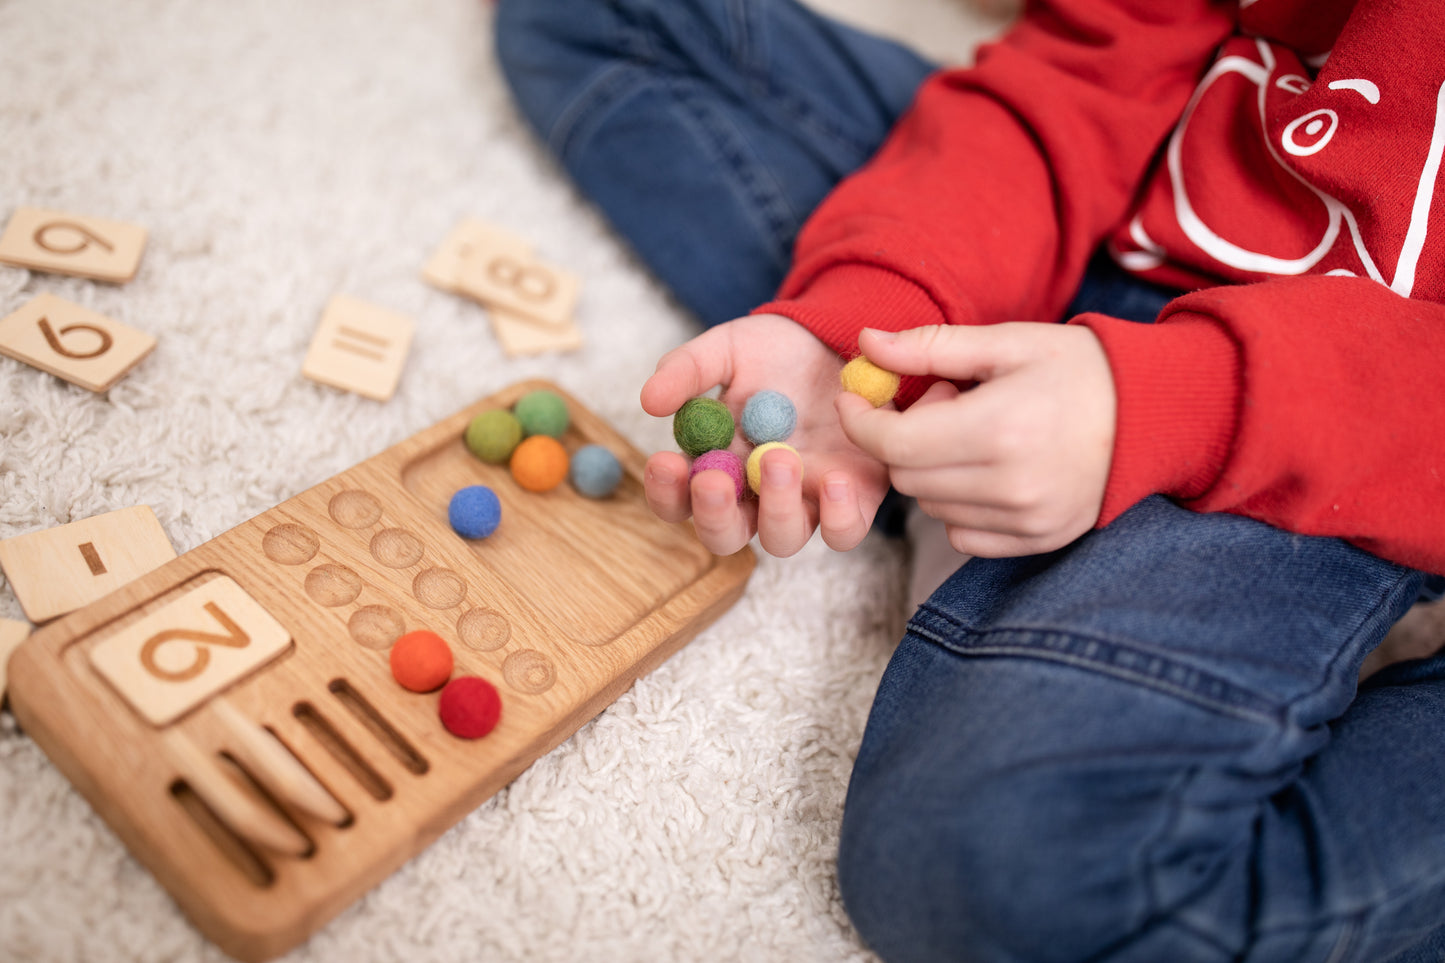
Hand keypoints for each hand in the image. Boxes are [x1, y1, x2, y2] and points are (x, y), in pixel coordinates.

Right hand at [641, 314, 889, 556]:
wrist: (836, 339)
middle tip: (713, 480)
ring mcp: (803, 502)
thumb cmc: (774, 352)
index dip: (666, 492)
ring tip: (779, 458)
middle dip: (715, 514)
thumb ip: (687, 371)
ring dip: (776, 509)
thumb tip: (649, 401)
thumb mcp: (726, 351)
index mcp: (715, 468)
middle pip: (725, 536)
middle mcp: (755, 497)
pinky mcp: (852, 499)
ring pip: (783, 539)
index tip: (664, 461)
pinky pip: (844, 530)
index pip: (678, 501)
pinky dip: (838, 515)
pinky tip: (834, 478)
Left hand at [835, 323, 1115, 556]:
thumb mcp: (1006, 342)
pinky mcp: (1038, 540)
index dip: (862, 423)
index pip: (894, 446)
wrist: (1157, 413)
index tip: (856, 399)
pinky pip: (963, 533)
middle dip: (903, 440)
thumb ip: (930, 347)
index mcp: (999, 429)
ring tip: (973, 432)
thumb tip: (866, 344)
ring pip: (931, 506)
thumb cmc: (1079, 368)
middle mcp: (1010, 485)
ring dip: (931, 471)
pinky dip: (958, 504)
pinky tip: (988, 468)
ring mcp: (1027, 520)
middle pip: (907, 478)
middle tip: (942, 403)